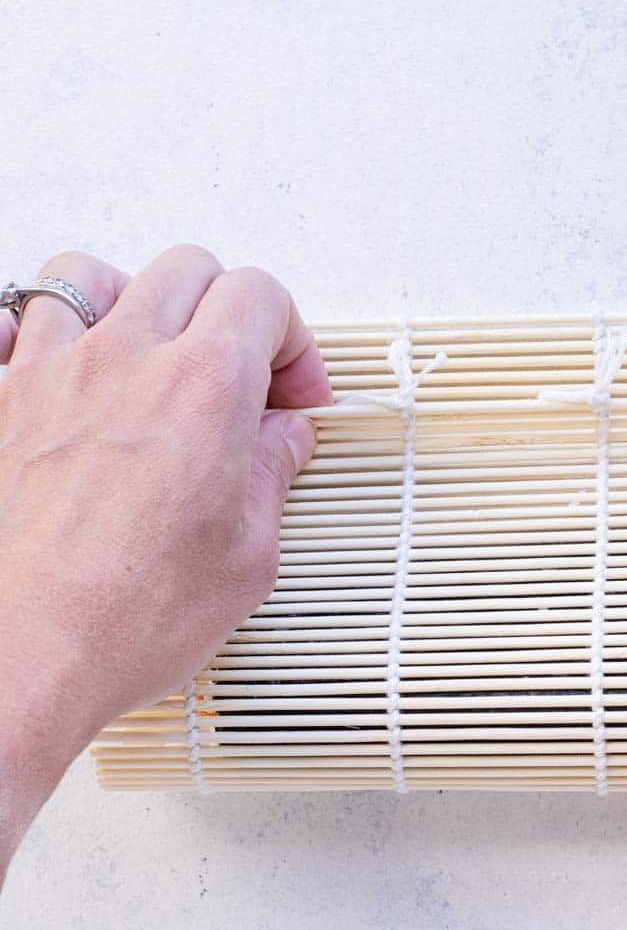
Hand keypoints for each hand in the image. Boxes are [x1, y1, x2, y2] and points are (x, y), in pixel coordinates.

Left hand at [0, 246, 333, 865]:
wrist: (19, 660)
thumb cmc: (124, 619)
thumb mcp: (246, 559)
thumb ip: (271, 477)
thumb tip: (282, 440)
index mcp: (205, 388)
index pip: (261, 296)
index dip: (292, 341)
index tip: (293, 398)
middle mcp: (124, 359)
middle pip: (186, 269)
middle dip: (225, 310)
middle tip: (238, 377)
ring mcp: (48, 374)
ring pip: (88, 274)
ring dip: (129, 303)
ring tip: (143, 355)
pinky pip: (6, 323)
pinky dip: (32, 330)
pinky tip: (53, 368)